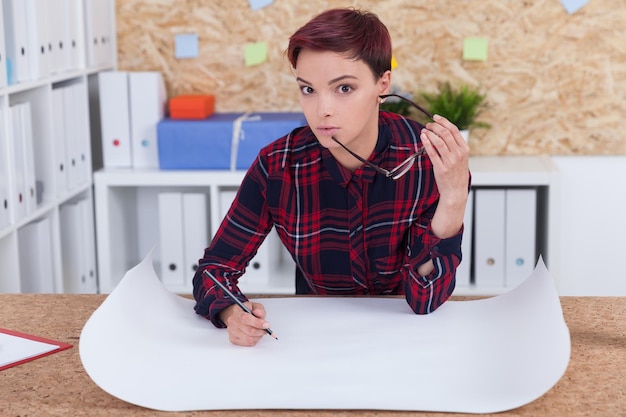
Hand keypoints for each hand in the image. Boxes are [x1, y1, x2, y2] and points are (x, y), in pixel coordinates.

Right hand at [219, 301, 270, 346]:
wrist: (237, 316)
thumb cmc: (247, 311)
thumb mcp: (255, 306)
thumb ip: (259, 309)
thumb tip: (258, 313)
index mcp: (237, 310)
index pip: (245, 318)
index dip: (257, 323)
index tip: (266, 325)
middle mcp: (232, 321)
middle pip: (248, 330)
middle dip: (260, 331)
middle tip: (266, 329)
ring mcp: (231, 331)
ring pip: (249, 338)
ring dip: (258, 336)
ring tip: (261, 331)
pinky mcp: (233, 339)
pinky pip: (248, 343)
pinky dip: (255, 340)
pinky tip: (256, 335)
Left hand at [420, 115, 469, 237]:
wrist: (456, 191)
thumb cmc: (456, 173)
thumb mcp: (461, 158)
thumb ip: (454, 145)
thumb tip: (442, 131)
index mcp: (465, 149)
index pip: (454, 130)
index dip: (443, 121)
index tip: (435, 117)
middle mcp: (459, 154)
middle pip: (445, 133)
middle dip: (435, 126)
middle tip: (428, 125)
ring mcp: (450, 161)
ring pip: (439, 141)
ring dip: (430, 133)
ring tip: (424, 130)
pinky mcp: (441, 168)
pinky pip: (432, 152)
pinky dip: (426, 143)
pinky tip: (422, 137)